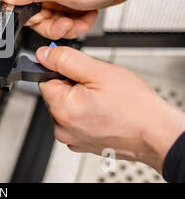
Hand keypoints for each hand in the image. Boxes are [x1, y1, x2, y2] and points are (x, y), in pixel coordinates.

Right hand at [1, 0, 171, 39]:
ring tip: (81, 17)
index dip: (37, 21)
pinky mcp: (75, 4)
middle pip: (42, 21)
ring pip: (57, 24)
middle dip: (57, 26)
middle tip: (68, 21)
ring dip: (72, 25)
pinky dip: (81, 22)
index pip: (25, 10)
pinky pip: (71, 22)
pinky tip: (88, 14)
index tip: (50, 20)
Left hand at [36, 46, 184, 172]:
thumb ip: (65, 59)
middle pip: (55, 94)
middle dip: (73, 86)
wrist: (156, 133)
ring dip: (80, 100)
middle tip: (97, 87)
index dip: (63, 71)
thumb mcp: (98, 71)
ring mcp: (71, 138)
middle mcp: (62, 128)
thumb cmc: (134, 106)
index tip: (81, 73)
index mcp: (62, 109)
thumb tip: (43, 54)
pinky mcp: (81, 144)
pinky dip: (86, 114)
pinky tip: (103, 112)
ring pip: (66, 107)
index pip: (45, 79)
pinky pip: (75, 121)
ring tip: (103, 101)